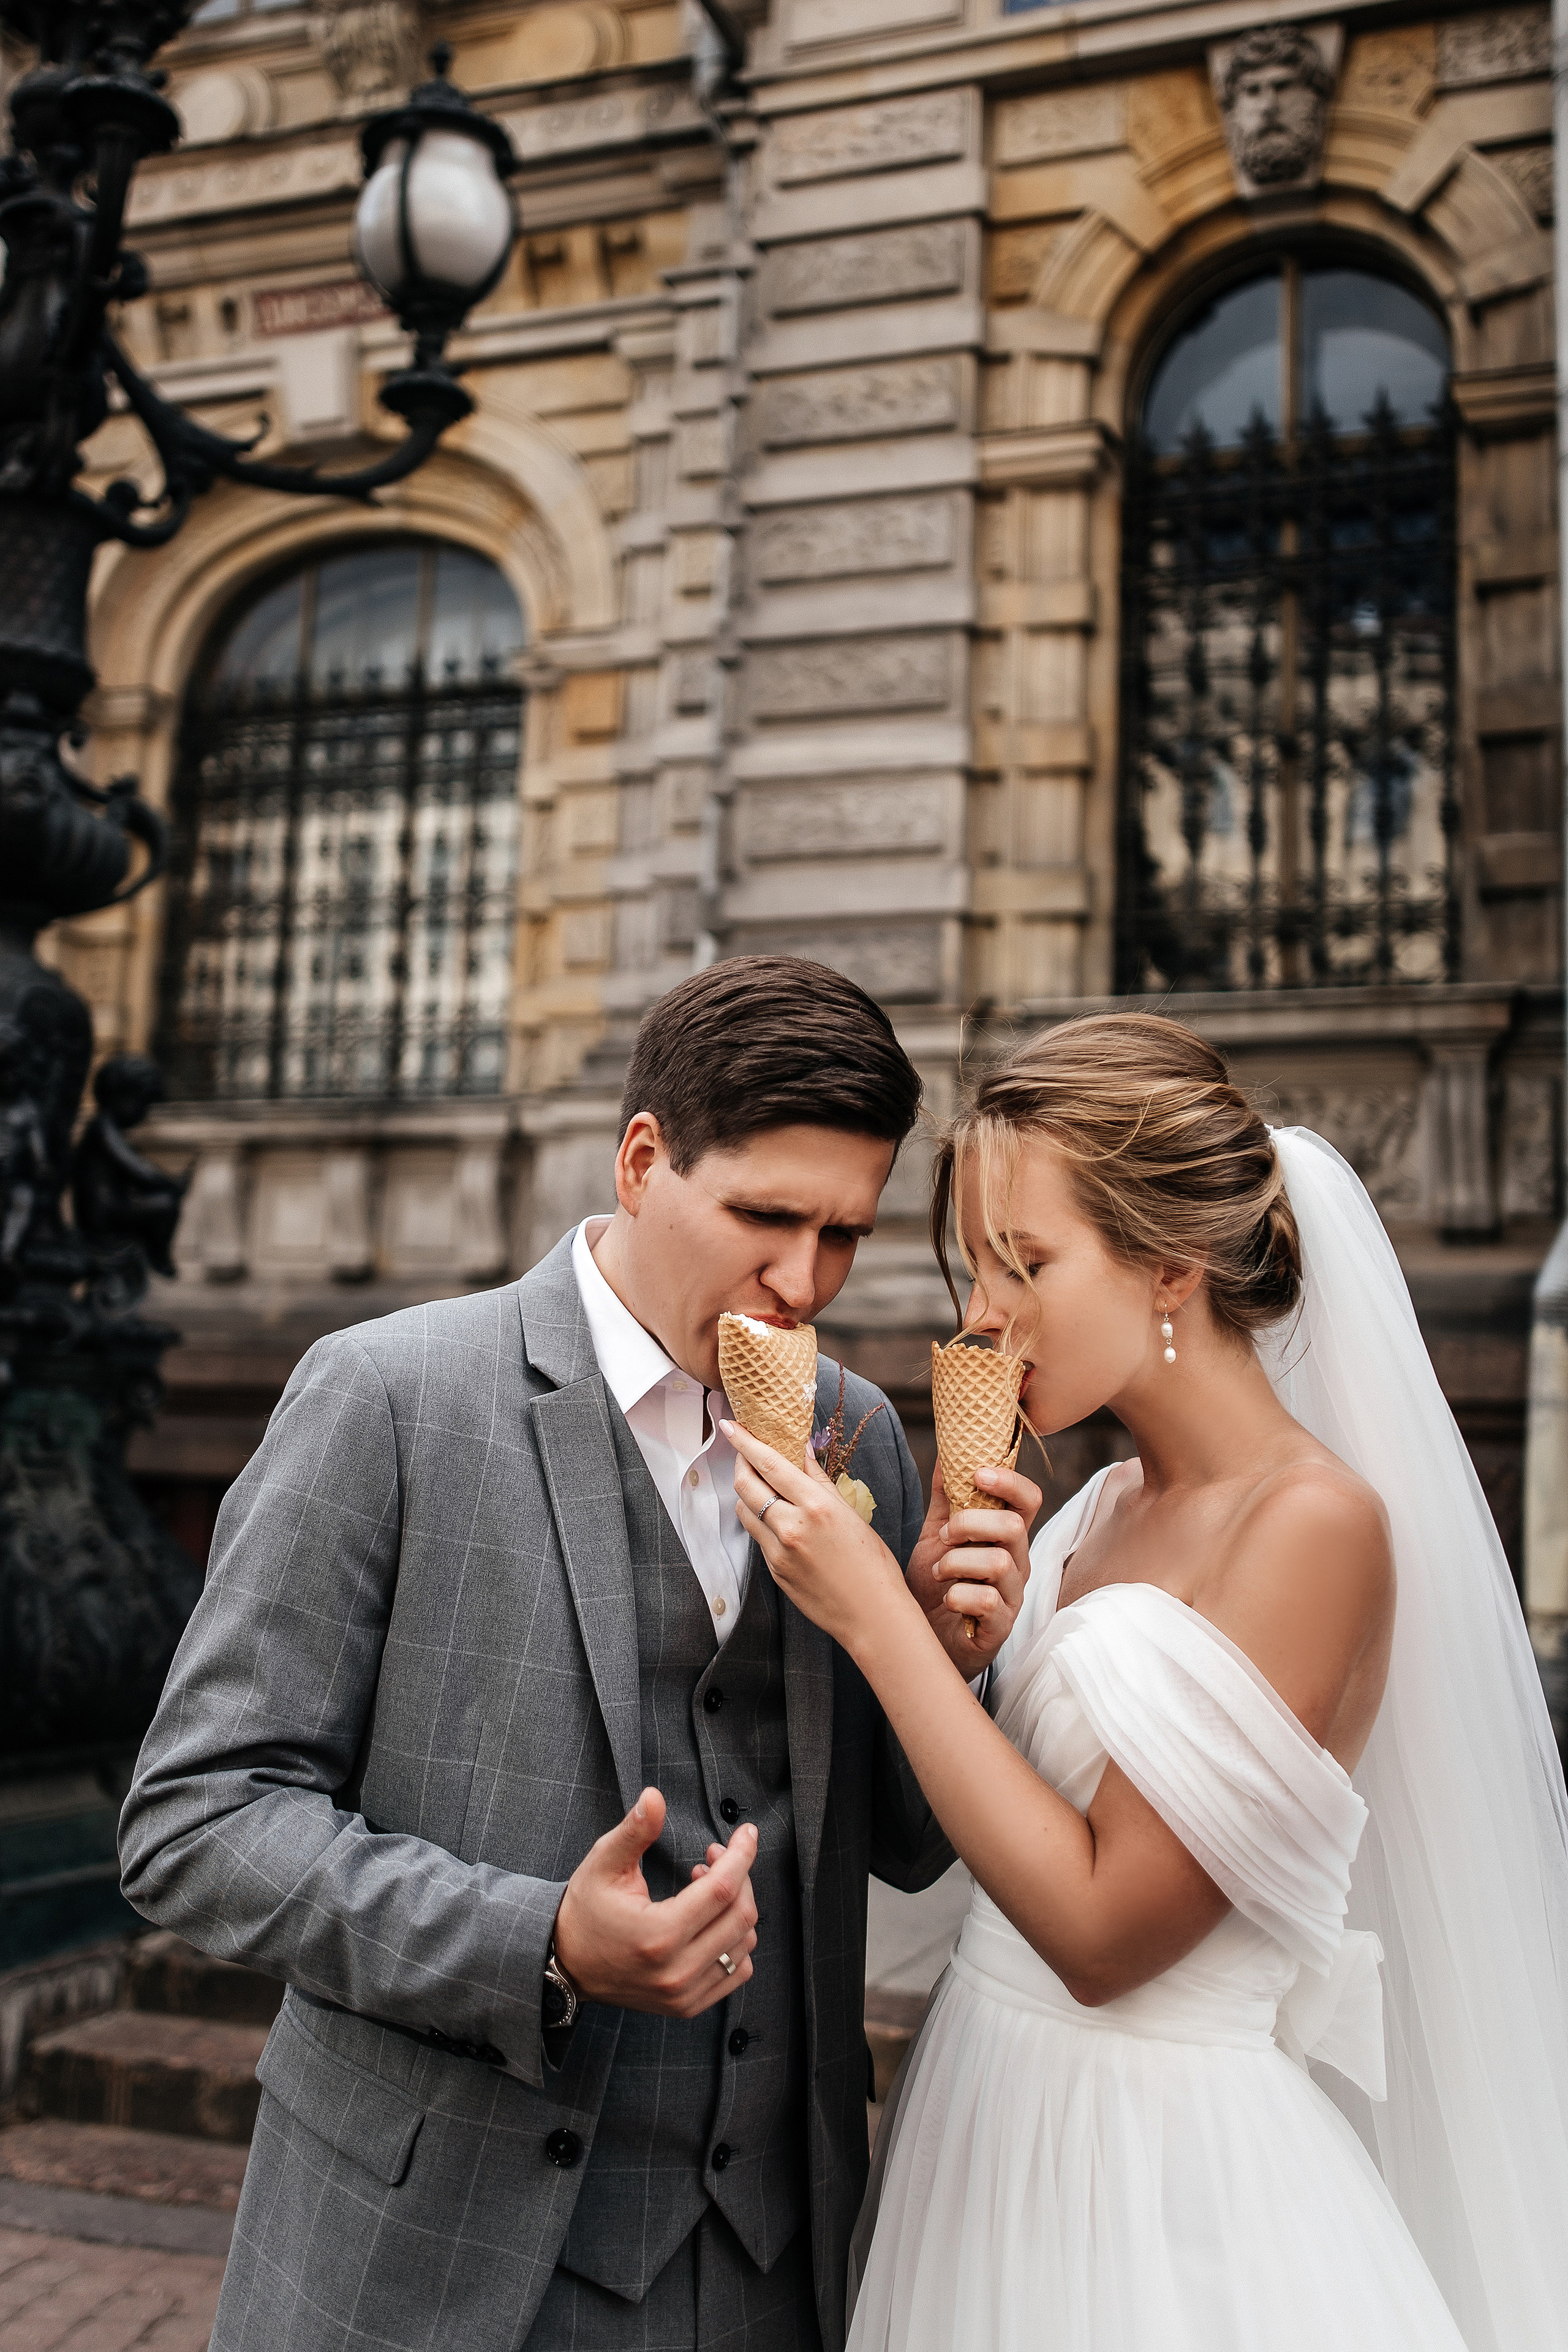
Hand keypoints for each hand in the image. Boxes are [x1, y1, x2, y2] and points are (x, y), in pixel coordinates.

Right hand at [552, 1788, 757, 2016]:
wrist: (566, 1964)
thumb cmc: (585, 1910)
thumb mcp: (604, 1863)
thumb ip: (635, 1830)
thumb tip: (655, 1797)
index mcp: (658, 1934)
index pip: (722, 1889)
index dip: (741, 1855)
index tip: (747, 1833)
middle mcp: (676, 1970)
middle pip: (740, 1916)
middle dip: (740, 1875)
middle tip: (715, 1854)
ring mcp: (684, 1993)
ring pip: (744, 1944)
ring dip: (737, 1906)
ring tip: (706, 1885)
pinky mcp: (687, 2005)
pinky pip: (736, 1972)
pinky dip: (737, 1941)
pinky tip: (712, 1920)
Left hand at [724, 1419, 910, 1653]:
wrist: (873, 1616)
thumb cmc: (872, 1563)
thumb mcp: (850, 1514)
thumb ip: (820, 1482)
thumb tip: (801, 1451)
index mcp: (816, 1507)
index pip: (769, 1464)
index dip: (744, 1441)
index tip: (730, 1425)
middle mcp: (791, 1527)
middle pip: (745, 1485)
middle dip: (740, 1463)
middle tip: (745, 1452)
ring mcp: (778, 1552)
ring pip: (745, 1511)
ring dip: (748, 1493)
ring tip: (763, 1484)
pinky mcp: (774, 1572)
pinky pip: (758, 1537)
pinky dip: (762, 1520)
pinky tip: (778, 1518)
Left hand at [904, 1460, 1040, 1671]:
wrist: (925, 1638)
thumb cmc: (937, 1582)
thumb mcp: (936, 1534)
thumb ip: (945, 1497)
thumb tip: (947, 1452)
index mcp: (1005, 1535)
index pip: (1028, 1500)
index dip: (1010, 1481)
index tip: (977, 1474)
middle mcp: (1017, 1562)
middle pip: (1013, 1527)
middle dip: (969, 1523)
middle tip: (944, 1536)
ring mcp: (1012, 1595)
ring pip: (999, 1562)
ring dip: (957, 1562)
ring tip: (939, 1572)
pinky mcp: (1001, 1626)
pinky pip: (989, 1601)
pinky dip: (959, 1596)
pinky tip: (948, 1599)